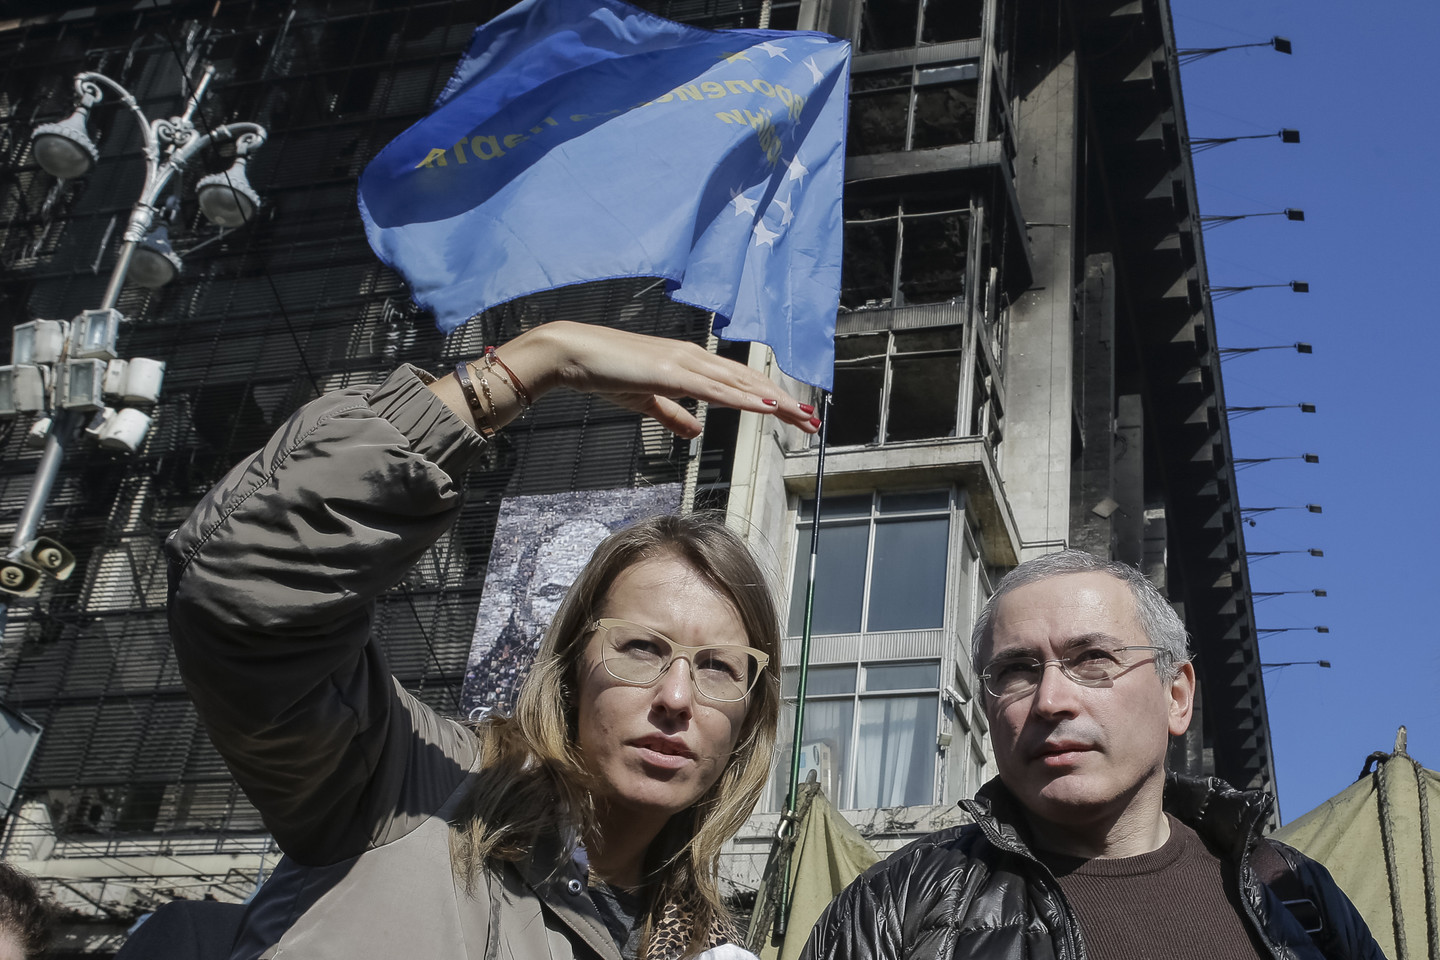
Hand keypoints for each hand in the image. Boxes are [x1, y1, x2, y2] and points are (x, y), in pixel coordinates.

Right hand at [436, 321, 819, 437]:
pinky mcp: (672, 371)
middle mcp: (695, 358)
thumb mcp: (645, 402)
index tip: (794, 417)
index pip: (740, 383)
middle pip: (750, 381)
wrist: (574, 354)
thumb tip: (695, 431)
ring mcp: (685, 362)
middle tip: (813, 422)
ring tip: (800, 417)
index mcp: (691, 364)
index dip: (770, 399)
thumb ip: (673, 415)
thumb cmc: (606, 374)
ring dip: (774, 401)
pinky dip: (743, 397)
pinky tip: (764, 406)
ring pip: (741, 383)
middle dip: (785, 403)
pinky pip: (715, 388)